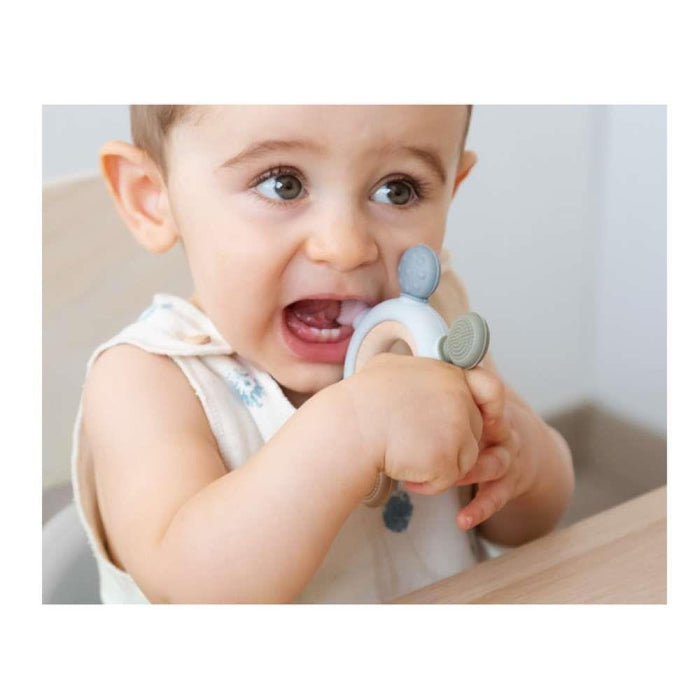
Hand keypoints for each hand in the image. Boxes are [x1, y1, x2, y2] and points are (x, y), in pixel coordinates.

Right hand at [341, 353, 482, 494]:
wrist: (348, 426)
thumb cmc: (360, 399)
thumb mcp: (391, 367)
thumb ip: (417, 371)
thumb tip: (416, 372)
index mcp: (450, 374)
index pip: (491, 390)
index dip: (490, 409)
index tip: (487, 423)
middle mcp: (460, 398)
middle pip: (473, 431)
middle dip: (450, 444)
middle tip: (415, 445)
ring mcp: (456, 428)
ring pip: (464, 459)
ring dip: (437, 466)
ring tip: (404, 458)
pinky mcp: (448, 457)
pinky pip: (447, 480)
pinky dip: (427, 483)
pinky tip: (404, 473)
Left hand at [403, 366, 538, 531]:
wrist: (530, 452)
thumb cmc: (486, 423)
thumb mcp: (474, 401)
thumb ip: (449, 385)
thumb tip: (410, 360)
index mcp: (491, 407)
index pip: (489, 394)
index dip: (474, 396)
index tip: (451, 395)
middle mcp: (503, 430)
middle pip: (492, 428)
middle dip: (468, 436)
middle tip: (436, 442)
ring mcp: (507, 458)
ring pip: (494, 464)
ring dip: (469, 473)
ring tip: (447, 480)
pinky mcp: (507, 484)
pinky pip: (496, 497)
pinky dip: (479, 509)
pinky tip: (462, 519)